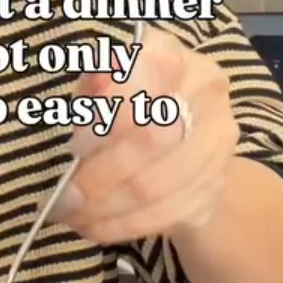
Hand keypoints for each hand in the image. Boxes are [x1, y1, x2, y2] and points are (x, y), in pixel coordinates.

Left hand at [53, 27, 238, 246]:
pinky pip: (169, 213)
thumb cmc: (124, 107)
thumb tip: (96, 78)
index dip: (111, 112)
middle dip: (101, 174)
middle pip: (154, 138)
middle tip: (64, 198)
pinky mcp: (216, 182)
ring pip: (158, 184)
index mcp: (172, 54)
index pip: (151, 75)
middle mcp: (206, 90)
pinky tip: (96, 228)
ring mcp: (218, 139)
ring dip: (108, 208)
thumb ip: (93, 86)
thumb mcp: (99, 89)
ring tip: (73, 217)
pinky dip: (125, 225)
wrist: (176, 141)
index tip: (75, 144)